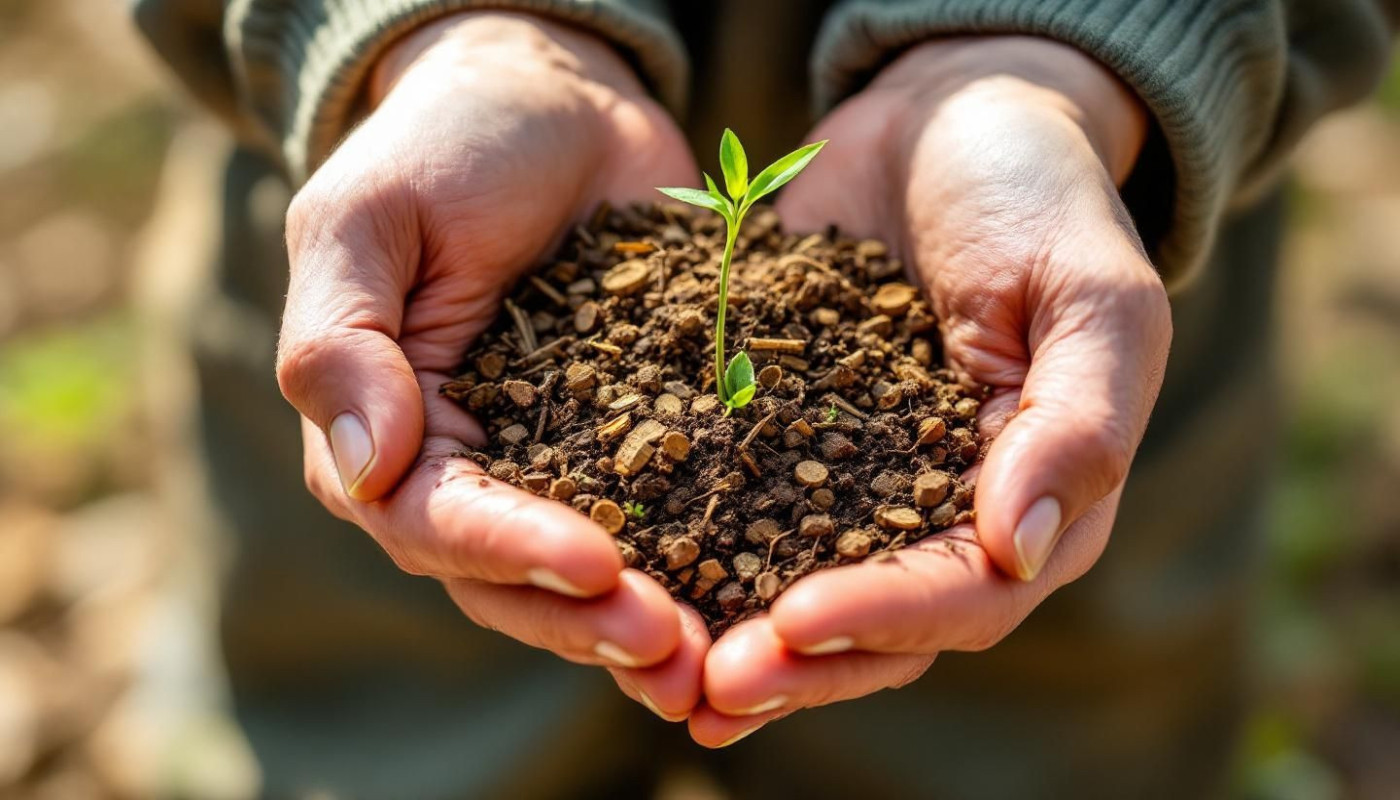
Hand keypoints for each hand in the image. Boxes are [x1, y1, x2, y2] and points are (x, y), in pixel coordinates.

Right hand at [275, 12, 706, 718]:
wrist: (555, 101)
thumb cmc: (445, 144)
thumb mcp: (369, 219)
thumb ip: (341, 341)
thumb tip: (367, 466)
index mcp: (392, 432)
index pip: (435, 522)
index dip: (511, 552)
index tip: (597, 562)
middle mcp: (475, 469)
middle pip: (518, 578)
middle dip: (592, 619)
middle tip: (678, 649)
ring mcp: (564, 464)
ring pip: (596, 575)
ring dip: (654, 623)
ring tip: (725, 661)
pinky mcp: (648, 441)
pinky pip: (677, 518)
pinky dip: (717, 564)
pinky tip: (775, 600)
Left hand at [689, 37, 1171, 745]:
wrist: (948, 119)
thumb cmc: (1040, 194)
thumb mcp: (1090, 294)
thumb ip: (1074, 425)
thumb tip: (1020, 551)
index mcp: (1034, 499)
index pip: (964, 595)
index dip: (884, 619)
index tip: (796, 624)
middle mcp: (943, 514)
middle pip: (873, 625)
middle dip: (794, 663)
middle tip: (708, 687)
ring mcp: (856, 481)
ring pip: (795, 587)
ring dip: (730, 634)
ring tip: (652, 664)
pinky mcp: (783, 438)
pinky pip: (733, 508)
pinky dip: (687, 553)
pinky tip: (619, 581)